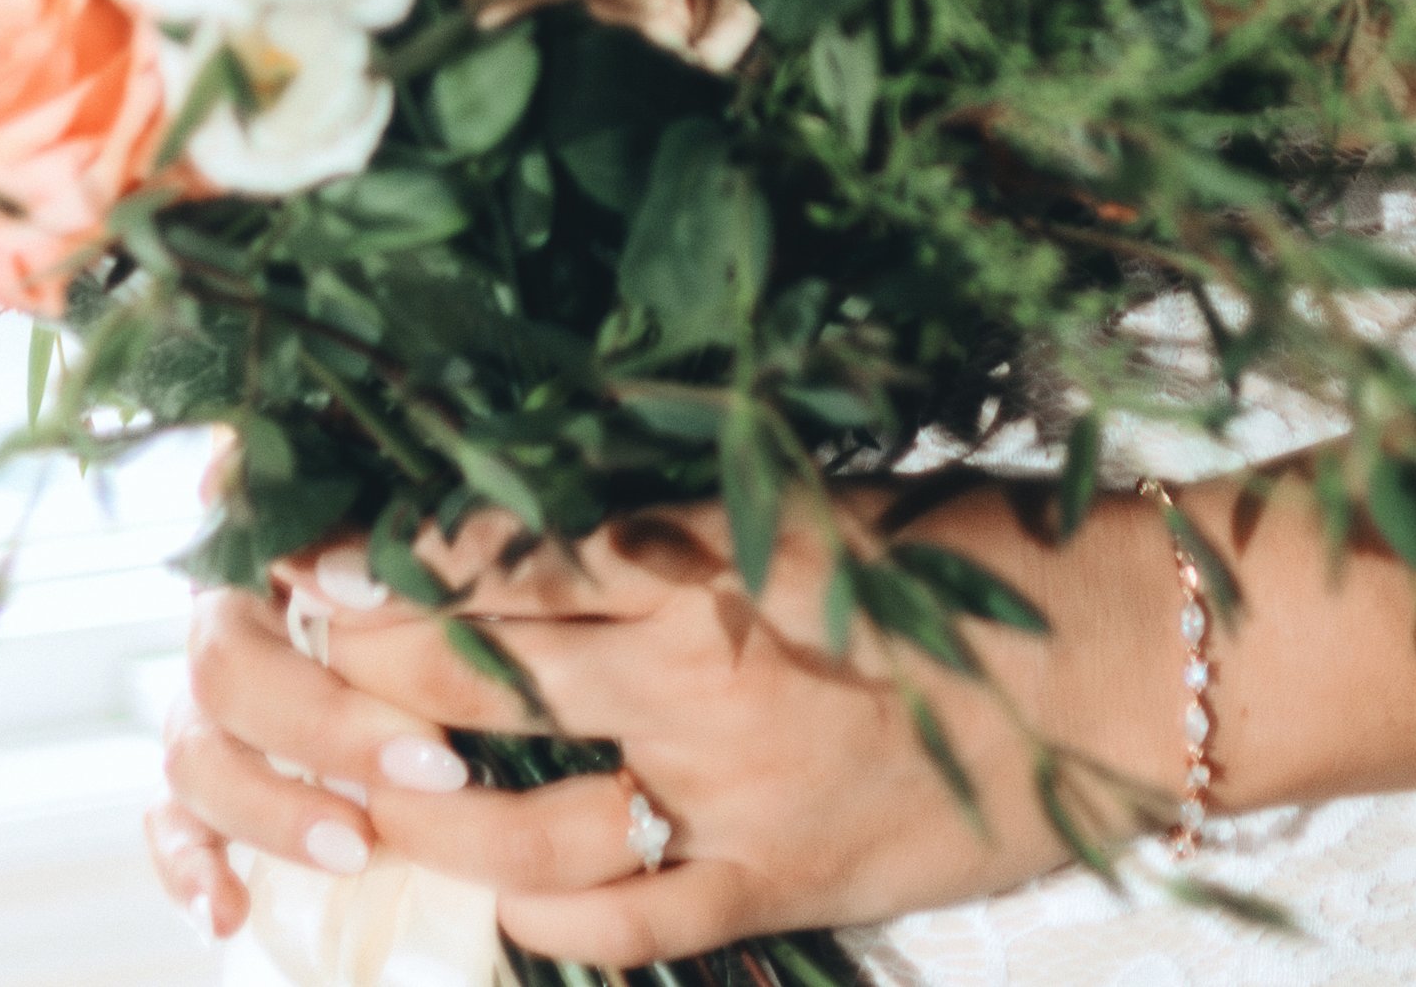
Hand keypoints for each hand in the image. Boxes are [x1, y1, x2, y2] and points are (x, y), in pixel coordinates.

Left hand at [148, 487, 1186, 960]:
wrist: (1137, 670)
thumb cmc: (1004, 554)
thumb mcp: (845, 496)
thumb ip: (711, 511)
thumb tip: (571, 508)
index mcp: (731, 552)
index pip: (518, 554)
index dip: (402, 557)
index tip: (318, 545)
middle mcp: (710, 676)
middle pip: (483, 678)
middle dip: (361, 669)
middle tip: (277, 645)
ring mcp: (737, 797)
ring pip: (517, 820)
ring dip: (408, 802)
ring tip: (336, 780)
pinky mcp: (778, 884)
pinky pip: (622, 919)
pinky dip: (539, 912)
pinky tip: (485, 894)